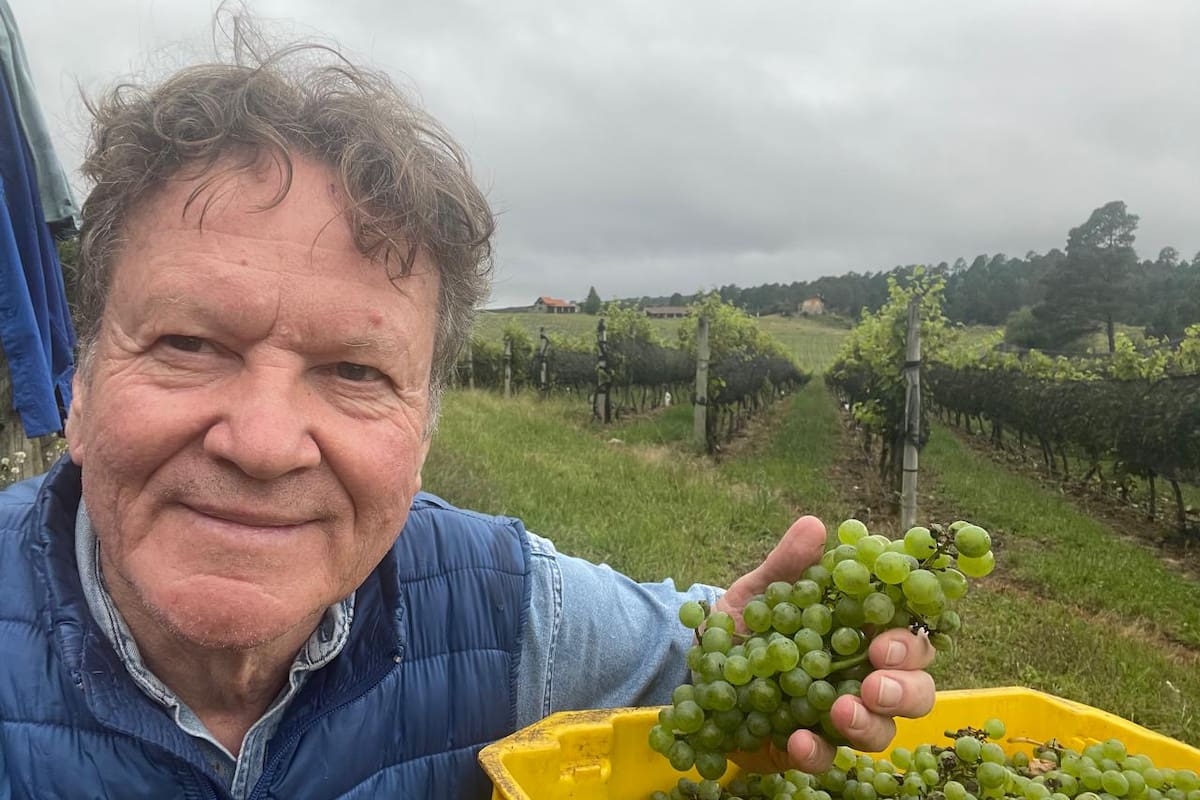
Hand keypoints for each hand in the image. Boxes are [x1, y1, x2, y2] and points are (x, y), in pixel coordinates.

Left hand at [712, 515, 936, 773]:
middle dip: (905, 688)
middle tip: (874, 683)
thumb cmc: (744, 626)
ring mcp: (842, 716)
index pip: (908, 636)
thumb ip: (788, 565)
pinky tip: (799, 740)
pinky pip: (828, 758)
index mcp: (861, 632)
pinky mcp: (812, 748)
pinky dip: (818, 752)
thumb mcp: (760, 592)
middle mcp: (862, 676)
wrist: (697, 670)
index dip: (910, 641)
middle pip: (915, 687)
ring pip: (884, 730)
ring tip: (840, 713)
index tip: (884, 642)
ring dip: (869, 724)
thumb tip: (813, 526)